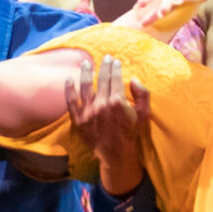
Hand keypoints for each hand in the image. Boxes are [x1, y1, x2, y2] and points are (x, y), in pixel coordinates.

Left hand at [65, 53, 151, 194]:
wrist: (116, 153)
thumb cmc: (131, 133)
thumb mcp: (144, 114)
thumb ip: (142, 94)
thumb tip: (134, 79)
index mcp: (118, 102)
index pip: (116, 78)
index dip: (115, 67)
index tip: (116, 61)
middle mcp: (102, 104)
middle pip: (101, 79)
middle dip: (104, 65)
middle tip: (105, 58)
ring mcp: (88, 111)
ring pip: (84, 85)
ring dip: (85, 71)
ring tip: (86, 62)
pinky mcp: (78, 119)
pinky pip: (71, 101)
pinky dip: (69, 88)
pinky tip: (68, 78)